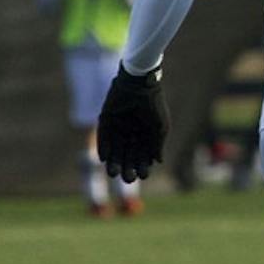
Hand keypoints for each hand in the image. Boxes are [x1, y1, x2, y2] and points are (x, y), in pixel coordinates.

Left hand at [97, 65, 169, 181]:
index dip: (143, 166)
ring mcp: (118, 128)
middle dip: (128, 168)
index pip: (143, 156)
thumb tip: (158, 162)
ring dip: (114, 163)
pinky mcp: (106, 121)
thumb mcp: (160, 126)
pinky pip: (103, 138)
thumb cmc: (153, 104)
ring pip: (115, 150)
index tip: (143, 175)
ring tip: (114, 174)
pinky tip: (104, 159)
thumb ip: (157, 144)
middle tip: (128, 179)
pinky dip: (103, 149)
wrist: (139, 84)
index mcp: (145, 136)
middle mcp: (131, 134)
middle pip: (128, 156)